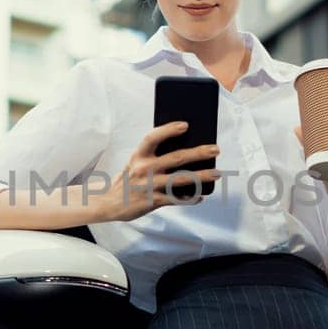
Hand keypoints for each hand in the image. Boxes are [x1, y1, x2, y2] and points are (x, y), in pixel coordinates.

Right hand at [95, 121, 220, 221]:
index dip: (169, 130)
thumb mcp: (135, 162)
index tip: (185, 125)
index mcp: (138, 155)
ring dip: (202, 175)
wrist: (110, 203)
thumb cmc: (129, 179)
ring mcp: (149, 185)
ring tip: (217, 173)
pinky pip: (177, 199)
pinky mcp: (153, 201)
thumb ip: (154, 156)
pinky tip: (201, 196)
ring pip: (181, 179)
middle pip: (176, 157)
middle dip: (199, 153)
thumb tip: (184, 150)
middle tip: (215, 149)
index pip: (153, 137)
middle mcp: (144, 169)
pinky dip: (191, 198)